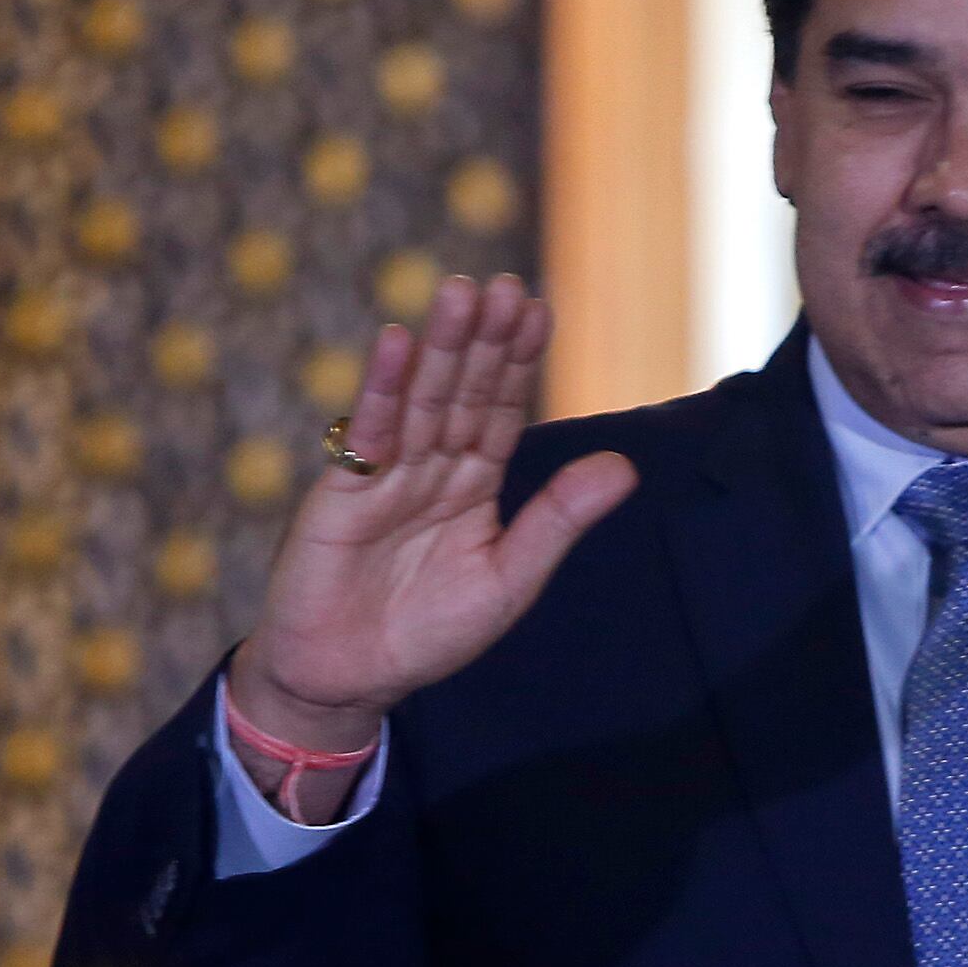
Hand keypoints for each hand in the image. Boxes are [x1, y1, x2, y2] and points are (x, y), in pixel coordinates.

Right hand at [229, 273, 637, 771]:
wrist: (346, 680)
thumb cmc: (426, 635)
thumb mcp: (508, 580)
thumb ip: (558, 520)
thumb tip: (624, 467)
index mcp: (473, 485)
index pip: (500, 409)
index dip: (518, 360)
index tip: (538, 309)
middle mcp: (431, 468)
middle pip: (462, 391)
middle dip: (484, 340)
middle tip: (505, 286)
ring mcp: (385, 475)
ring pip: (420, 399)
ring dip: (441, 347)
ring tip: (462, 292)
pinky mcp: (342, 492)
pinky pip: (367, 432)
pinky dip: (380, 388)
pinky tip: (395, 343)